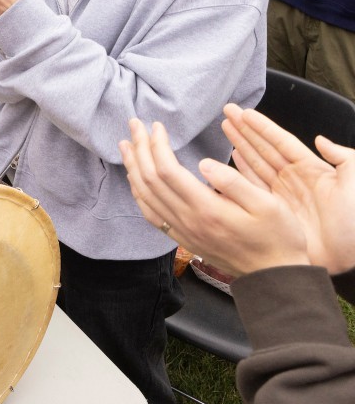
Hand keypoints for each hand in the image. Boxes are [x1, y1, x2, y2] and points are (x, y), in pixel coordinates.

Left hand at [119, 118, 308, 276]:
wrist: (274, 278)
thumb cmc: (278, 237)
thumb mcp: (268, 204)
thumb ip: (234, 182)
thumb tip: (204, 162)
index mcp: (207, 208)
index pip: (167, 171)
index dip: (157, 145)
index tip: (156, 126)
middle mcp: (188, 220)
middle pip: (150, 180)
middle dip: (139, 149)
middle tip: (134, 125)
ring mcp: (182, 231)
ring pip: (145, 196)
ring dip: (133, 168)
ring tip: (125, 146)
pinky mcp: (183, 238)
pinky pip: (151, 214)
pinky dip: (138, 192)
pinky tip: (136, 180)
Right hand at [222, 104, 354, 273]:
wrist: (350, 258)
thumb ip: (344, 158)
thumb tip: (322, 140)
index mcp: (313, 170)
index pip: (281, 141)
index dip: (263, 127)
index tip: (245, 112)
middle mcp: (294, 179)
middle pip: (263, 149)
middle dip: (245, 130)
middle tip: (228, 113)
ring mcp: (282, 195)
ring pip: (255, 164)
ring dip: (240, 146)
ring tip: (226, 129)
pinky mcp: (274, 212)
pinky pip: (252, 187)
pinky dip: (240, 173)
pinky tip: (230, 161)